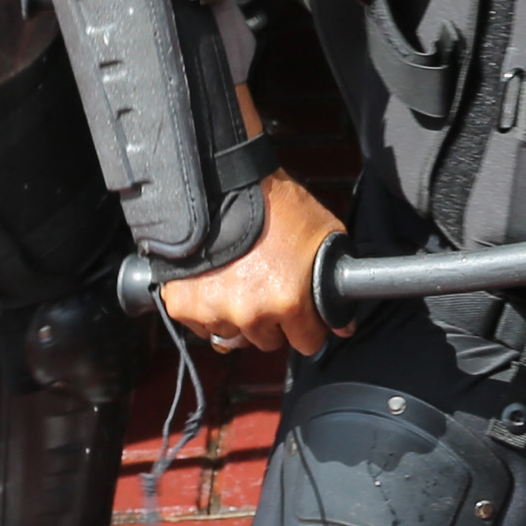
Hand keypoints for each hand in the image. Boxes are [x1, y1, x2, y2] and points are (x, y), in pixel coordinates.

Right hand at [157, 164, 343, 358]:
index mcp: (288, 301)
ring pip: (233, 335)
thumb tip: (342, 324)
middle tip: (268, 286)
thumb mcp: (323, 237)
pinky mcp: (182, 304)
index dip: (308, 326)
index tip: (302, 312)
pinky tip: (216, 280)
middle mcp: (250, 313)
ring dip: (238, 316)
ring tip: (240, 279)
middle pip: (268, 341)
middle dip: (272, 320)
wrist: (225, 183)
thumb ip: (335, 285)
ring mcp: (213, 310)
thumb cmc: (278, 205)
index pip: (307, 343)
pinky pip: (200, 325)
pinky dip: (207, 308)